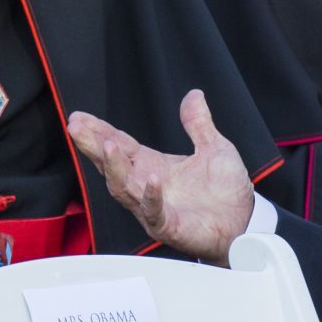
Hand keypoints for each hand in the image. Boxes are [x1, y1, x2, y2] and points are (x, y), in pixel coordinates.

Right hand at [66, 90, 256, 264]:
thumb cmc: (225, 192)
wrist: (245, 222)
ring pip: (125, 189)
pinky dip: (151, 196)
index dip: (99, 131)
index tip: (78, 118)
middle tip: (76, 128)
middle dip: (93, 146)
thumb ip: (198, 124)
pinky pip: (155, 213)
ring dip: (115, 168)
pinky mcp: (170, 227)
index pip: (120, 146)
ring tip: (107, 145)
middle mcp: (147, 187)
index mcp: (153, 166)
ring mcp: (155, 209)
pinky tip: (150, 179)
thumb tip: (193, 95)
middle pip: (112, 165)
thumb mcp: (214, 148)